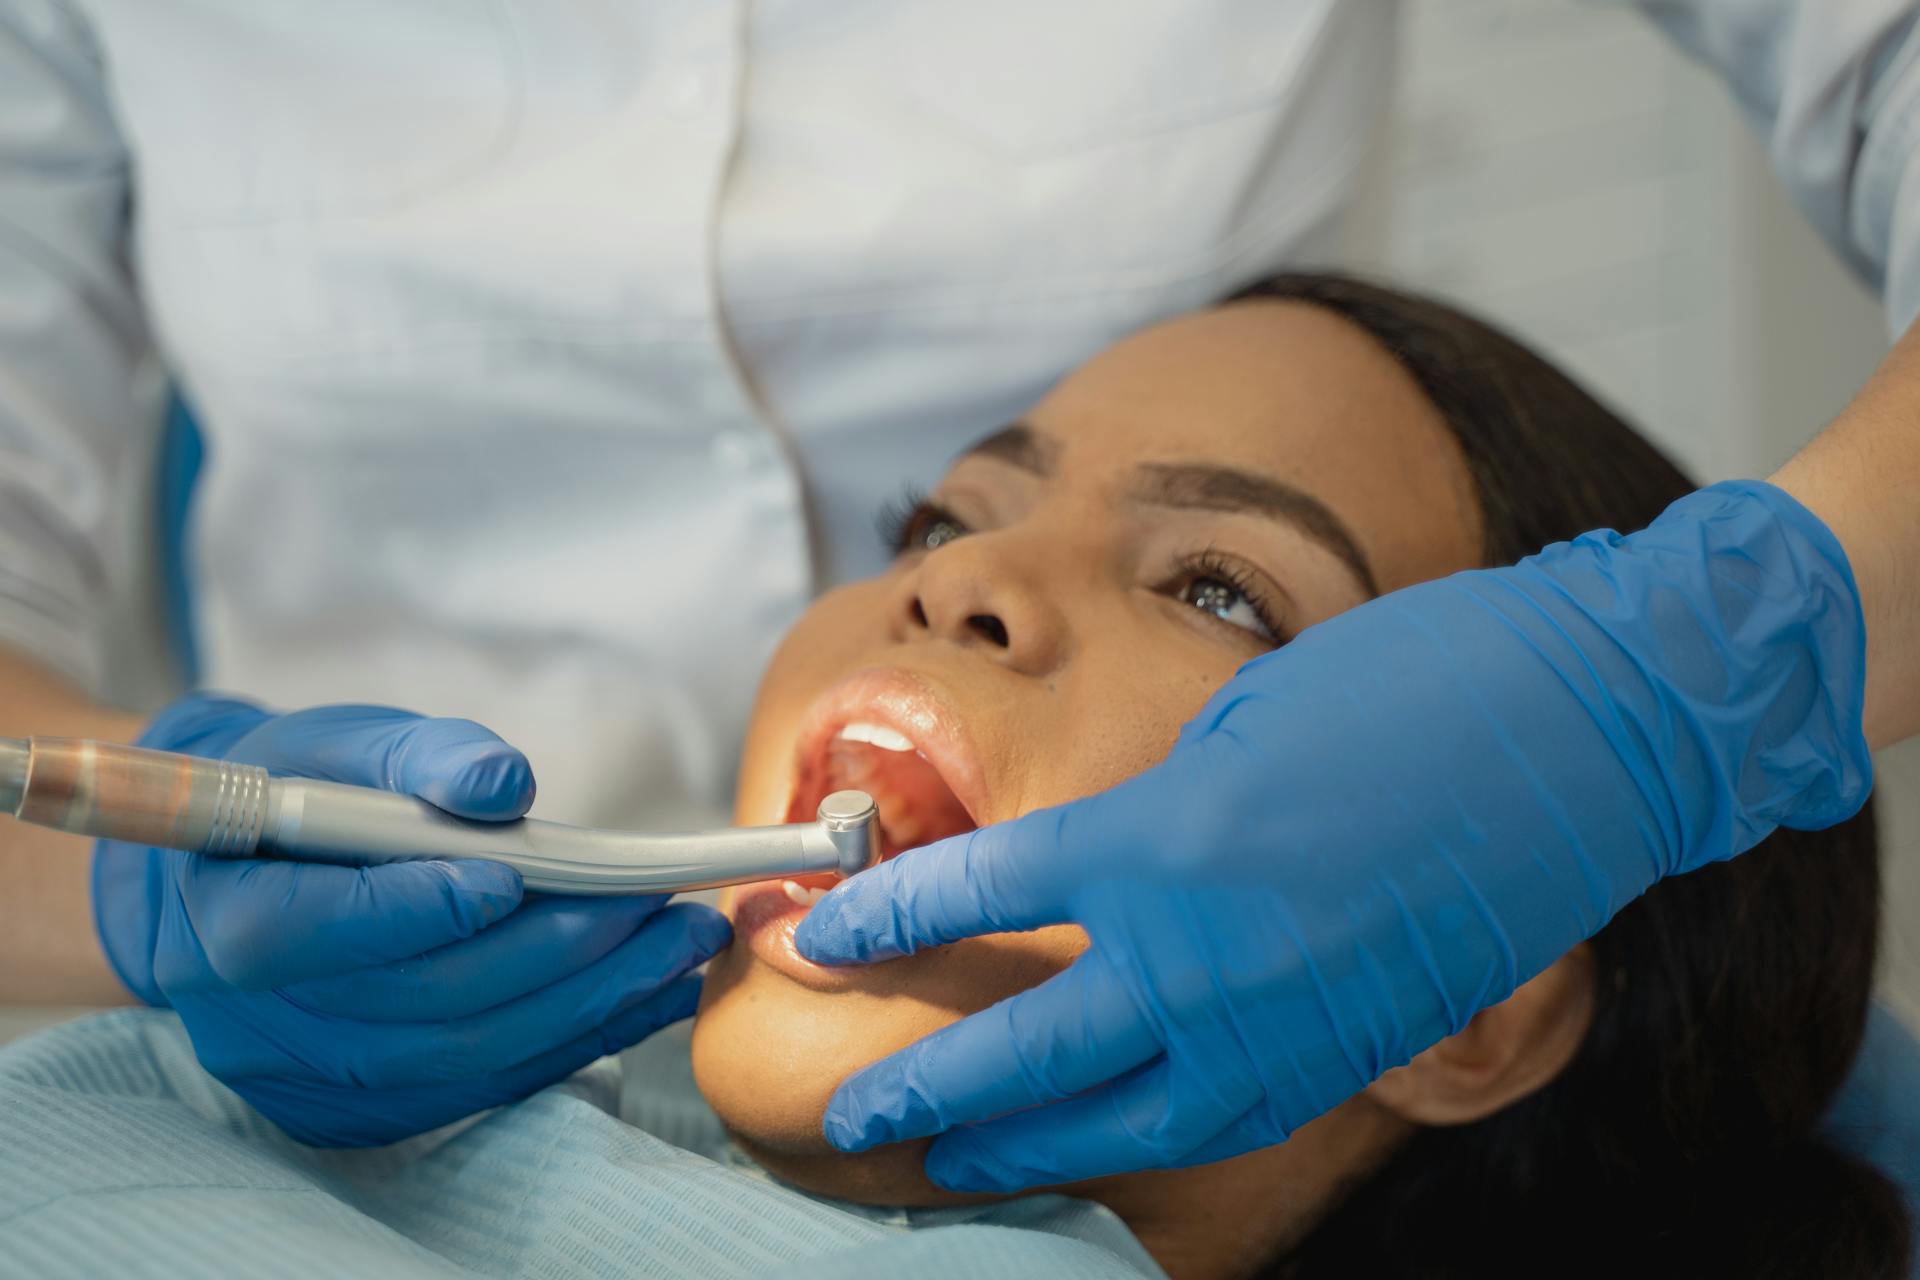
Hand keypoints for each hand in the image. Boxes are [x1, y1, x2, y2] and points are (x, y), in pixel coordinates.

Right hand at [92, 697, 729, 1145]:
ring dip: (593, 1002)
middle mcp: (256, 1022)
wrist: (249, 874)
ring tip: (684, 945)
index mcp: (225, 917)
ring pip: (467, 1057)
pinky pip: (487, 1086)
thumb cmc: (303, 790)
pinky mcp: (370, 1109)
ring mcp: (312, 1081)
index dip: (416, 909)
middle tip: (664, 908)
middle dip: (558, 952)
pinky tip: (649, 992)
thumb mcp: (341, 743)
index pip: (315, 931)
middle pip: (421, 1002)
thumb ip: (421, 756)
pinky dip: (578, 1039)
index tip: (514, 875)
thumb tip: (503, 785)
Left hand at [795, 480, 1871, 1189]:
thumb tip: (1093, 871)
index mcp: (1163, 840)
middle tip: (850, 1118)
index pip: (984, 894)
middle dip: (927, 1090)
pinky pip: (1218, 1120)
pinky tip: (1102, 1137)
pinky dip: (1142, 1137)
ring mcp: (1283, 1023)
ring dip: (1024, 1144)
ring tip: (952, 1161)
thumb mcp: (1237, 721)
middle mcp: (1207, 954)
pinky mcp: (1350, 1055)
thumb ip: (1151, 813)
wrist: (1586, 730)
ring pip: (1122, 1120)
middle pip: (1029, 1050)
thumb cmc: (1411, 685)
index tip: (819, 938)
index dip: (888, 918)